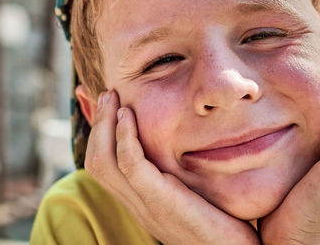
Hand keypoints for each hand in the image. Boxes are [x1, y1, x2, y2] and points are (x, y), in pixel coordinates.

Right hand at [85, 90, 259, 244]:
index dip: (99, 133)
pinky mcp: (161, 203)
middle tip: (106, 94)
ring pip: (104, 161)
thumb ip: (180, 174)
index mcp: (141, 201)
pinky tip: (130, 115)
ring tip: (113, 97)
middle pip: (96, 160)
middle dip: (97, 123)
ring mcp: (146, 205)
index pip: (104, 165)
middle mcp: (136, 204)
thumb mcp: (194, 194)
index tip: (104, 104)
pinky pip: (131, 165)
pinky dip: (125, 137)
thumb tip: (181, 149)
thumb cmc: (223, 225)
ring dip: (105, 124)